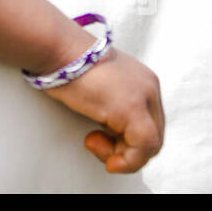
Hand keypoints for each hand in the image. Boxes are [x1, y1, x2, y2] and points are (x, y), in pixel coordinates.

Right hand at [43, 46, 164, 173]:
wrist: (58, 48)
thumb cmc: (68, 63)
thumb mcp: (101, 83)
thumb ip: (113, 103)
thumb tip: (110, 131)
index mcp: (144, 80)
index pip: (150, 122)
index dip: (128, 139)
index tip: (100, 137)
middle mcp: (150, 88)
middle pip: (153, 136)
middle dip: (125, 149)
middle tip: (96, 144)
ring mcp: (143, 98)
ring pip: (150, 146)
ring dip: (122, 156)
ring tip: (93, 143)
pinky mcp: (132, 110)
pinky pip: (142, 149)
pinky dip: (127, 162)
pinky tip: (107, 160)